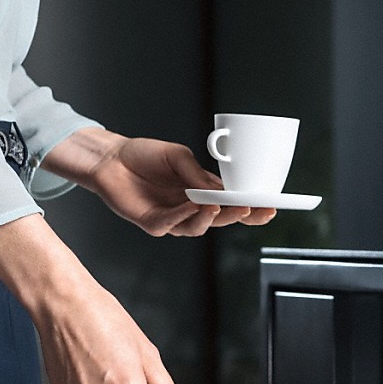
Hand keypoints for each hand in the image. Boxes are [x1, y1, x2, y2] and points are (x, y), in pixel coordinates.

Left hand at [45, 128, 275, 234]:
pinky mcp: (151, 223)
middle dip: (238, 216)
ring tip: (221, 206)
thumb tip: (217, 188)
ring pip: (197, 227)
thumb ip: (196, 174)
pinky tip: (193, 206)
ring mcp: (172, 218)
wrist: (111, 158)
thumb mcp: (178, 157)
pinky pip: (171, 225)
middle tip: (252, 208)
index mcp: (202, 193)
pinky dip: (183, 216)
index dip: (252, 208)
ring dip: (211, 218)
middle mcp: (190, 209)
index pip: (232, 205)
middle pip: (220, 220)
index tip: (271, 205)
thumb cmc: (145, 156)